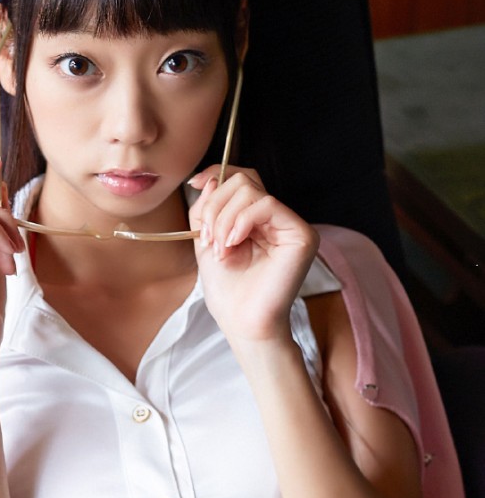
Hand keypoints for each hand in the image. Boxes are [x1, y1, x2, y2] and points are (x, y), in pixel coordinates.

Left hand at [189, 165, 318, 347]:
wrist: (242, 323)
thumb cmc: (228, 291)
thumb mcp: (206, 241)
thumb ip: (207, 209)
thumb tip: (211, 178)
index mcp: (257, 219)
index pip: (242, 179)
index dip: (218, 174)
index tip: (196, 183)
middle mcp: (277, 218)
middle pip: (243, 180)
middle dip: (215, 206)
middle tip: (208, 239)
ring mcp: (291, 224)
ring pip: (250, 190)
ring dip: (223, 219)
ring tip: (221, 249)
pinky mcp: (301, 234)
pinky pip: (266, 204)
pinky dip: (241, 221)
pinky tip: (234, 243)